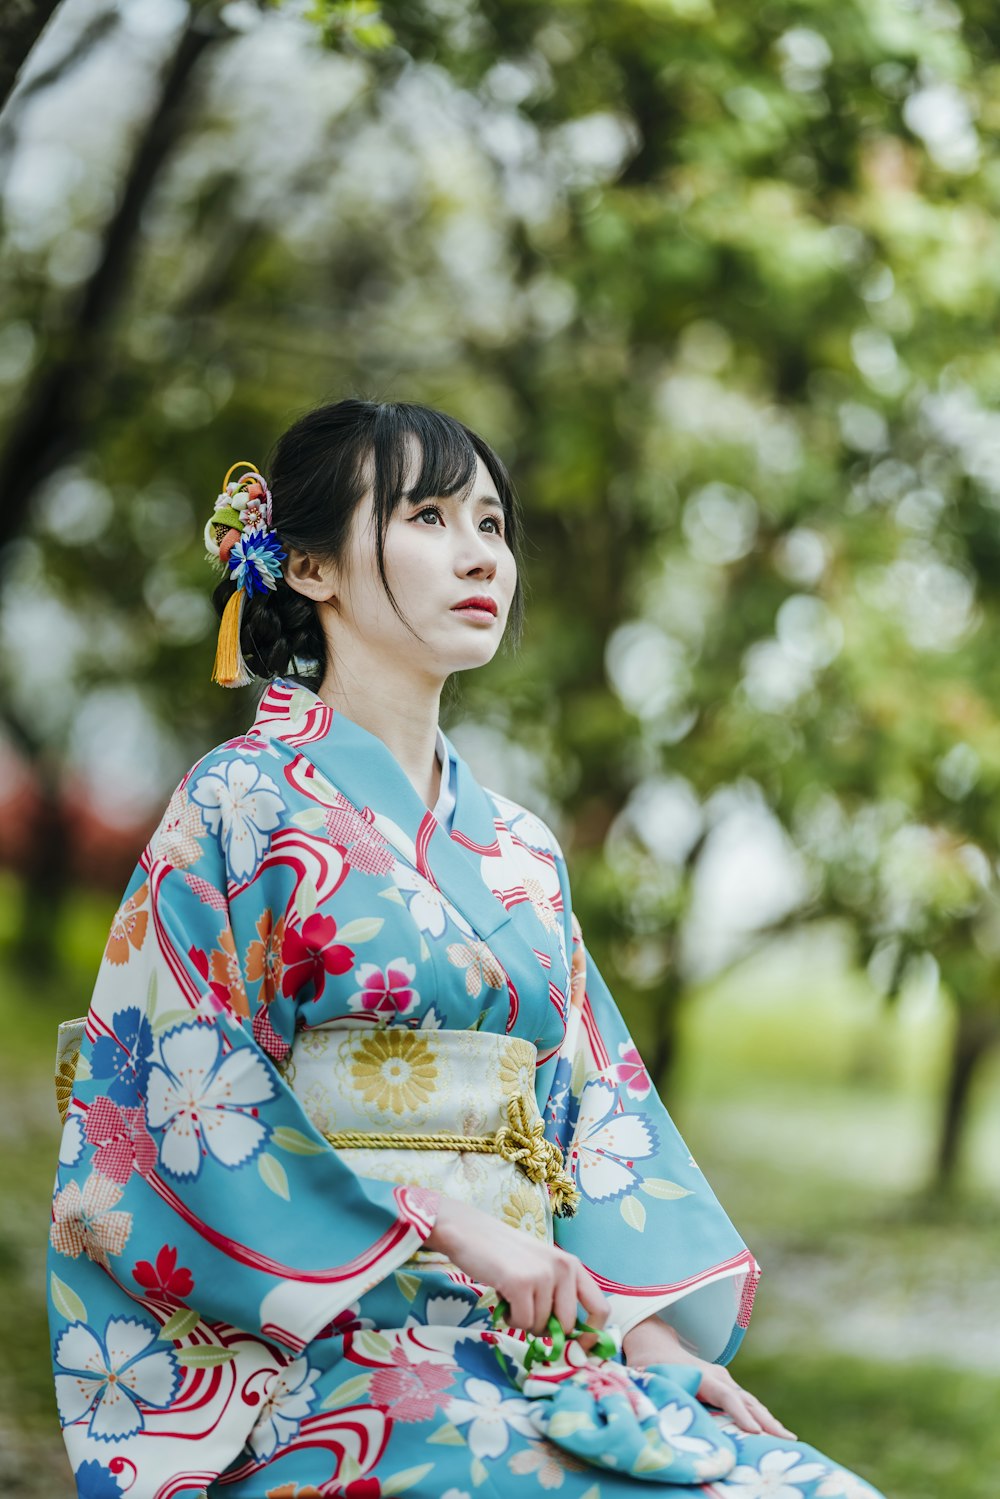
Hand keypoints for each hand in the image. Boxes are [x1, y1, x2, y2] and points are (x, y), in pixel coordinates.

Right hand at [424, 1194, 609, 1340]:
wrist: (472, 1234)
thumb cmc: (506, 1255)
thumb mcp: (543, 1268)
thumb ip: (559, 1295)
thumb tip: (571, 1339)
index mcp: (573, 1265)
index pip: (600, 1308)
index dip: (591, 1336)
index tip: (576, 1349)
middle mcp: (564, 1268)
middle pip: (567, 1326)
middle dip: (546, 1331)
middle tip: (527, 1314)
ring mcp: (543, 1275)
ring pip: (541, 1327)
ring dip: (523, 1321)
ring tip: (512, 1297)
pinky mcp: (521, 1283)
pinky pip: (522, 1322)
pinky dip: (510, 1319)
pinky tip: (503, 1299)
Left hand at [622, 1314, 796, 1440]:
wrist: (655, 1346)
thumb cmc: (650, 1367)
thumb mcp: (649, 1380)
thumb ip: (656, 1396)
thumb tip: (658, 1414)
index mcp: (700, 1375)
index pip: (725, 1395)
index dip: (740, 1413)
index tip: (755, 1431)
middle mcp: (717, 1376)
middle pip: (745, 1399)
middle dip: (766, 1420)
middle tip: (787, 1439)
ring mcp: (724, 1380)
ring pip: (751, 1401)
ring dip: (769, 1420)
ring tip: (789, 1439)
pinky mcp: (726, 1387)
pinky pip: (747, 1403)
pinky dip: (762, 1417)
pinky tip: (774, 1433)